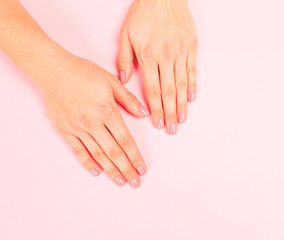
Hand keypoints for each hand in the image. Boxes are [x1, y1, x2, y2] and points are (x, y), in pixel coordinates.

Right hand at [36, 53, 148, 187]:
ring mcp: (78, 128)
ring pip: (98, 154)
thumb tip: (144, 113)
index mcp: (108, 111)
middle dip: (126, 169)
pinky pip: (78, 150)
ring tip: (120, 181)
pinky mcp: (65, 130)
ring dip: (110, 170)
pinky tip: (96, 172)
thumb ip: (128, 99)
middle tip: (135, 182)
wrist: (53, 70)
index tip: (142, 168)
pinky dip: (87, 162)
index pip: (125, 140)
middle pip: (114, 152)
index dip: (135, 156)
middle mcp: (93, 123)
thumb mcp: (111, 81)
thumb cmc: (83, 72)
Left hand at [118, 0, 197, 134]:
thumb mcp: (126, 34)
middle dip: (169, 113)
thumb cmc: (144, 13)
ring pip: (181, 85)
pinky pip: (192, 71)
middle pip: (168, 92)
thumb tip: (124, 79)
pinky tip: (191, 98)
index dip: (155, 109)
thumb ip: (124, 58)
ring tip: (182, 119)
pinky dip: (192, 86)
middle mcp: (166, 58)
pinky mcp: (191, 48)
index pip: (152, 90)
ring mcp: (180, 53)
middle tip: (172, 128)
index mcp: (148, 56)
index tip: (158, 122)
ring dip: (181, 104)